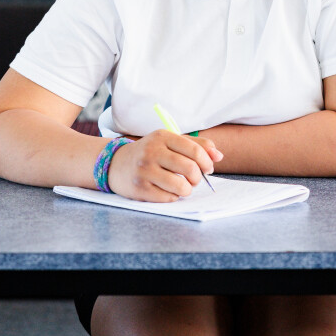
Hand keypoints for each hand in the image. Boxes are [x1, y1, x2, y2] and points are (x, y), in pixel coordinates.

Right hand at [107, 130, 222, 201]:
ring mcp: (144, 171)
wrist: (116, 164)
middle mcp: (152, 151)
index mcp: (162, 136)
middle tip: (194, 179)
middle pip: (190, 169)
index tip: (208, 168)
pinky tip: (167, 190)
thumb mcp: (170, 142)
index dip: (207, 162)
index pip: (195, 150)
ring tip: (182, 186)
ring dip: (187, 190)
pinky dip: (173, 197)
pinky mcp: (140, 189)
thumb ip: (196, 146)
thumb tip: (219, 156)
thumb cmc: (150, 153)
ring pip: (181, 186)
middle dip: (197, 178)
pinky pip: (168, 198)